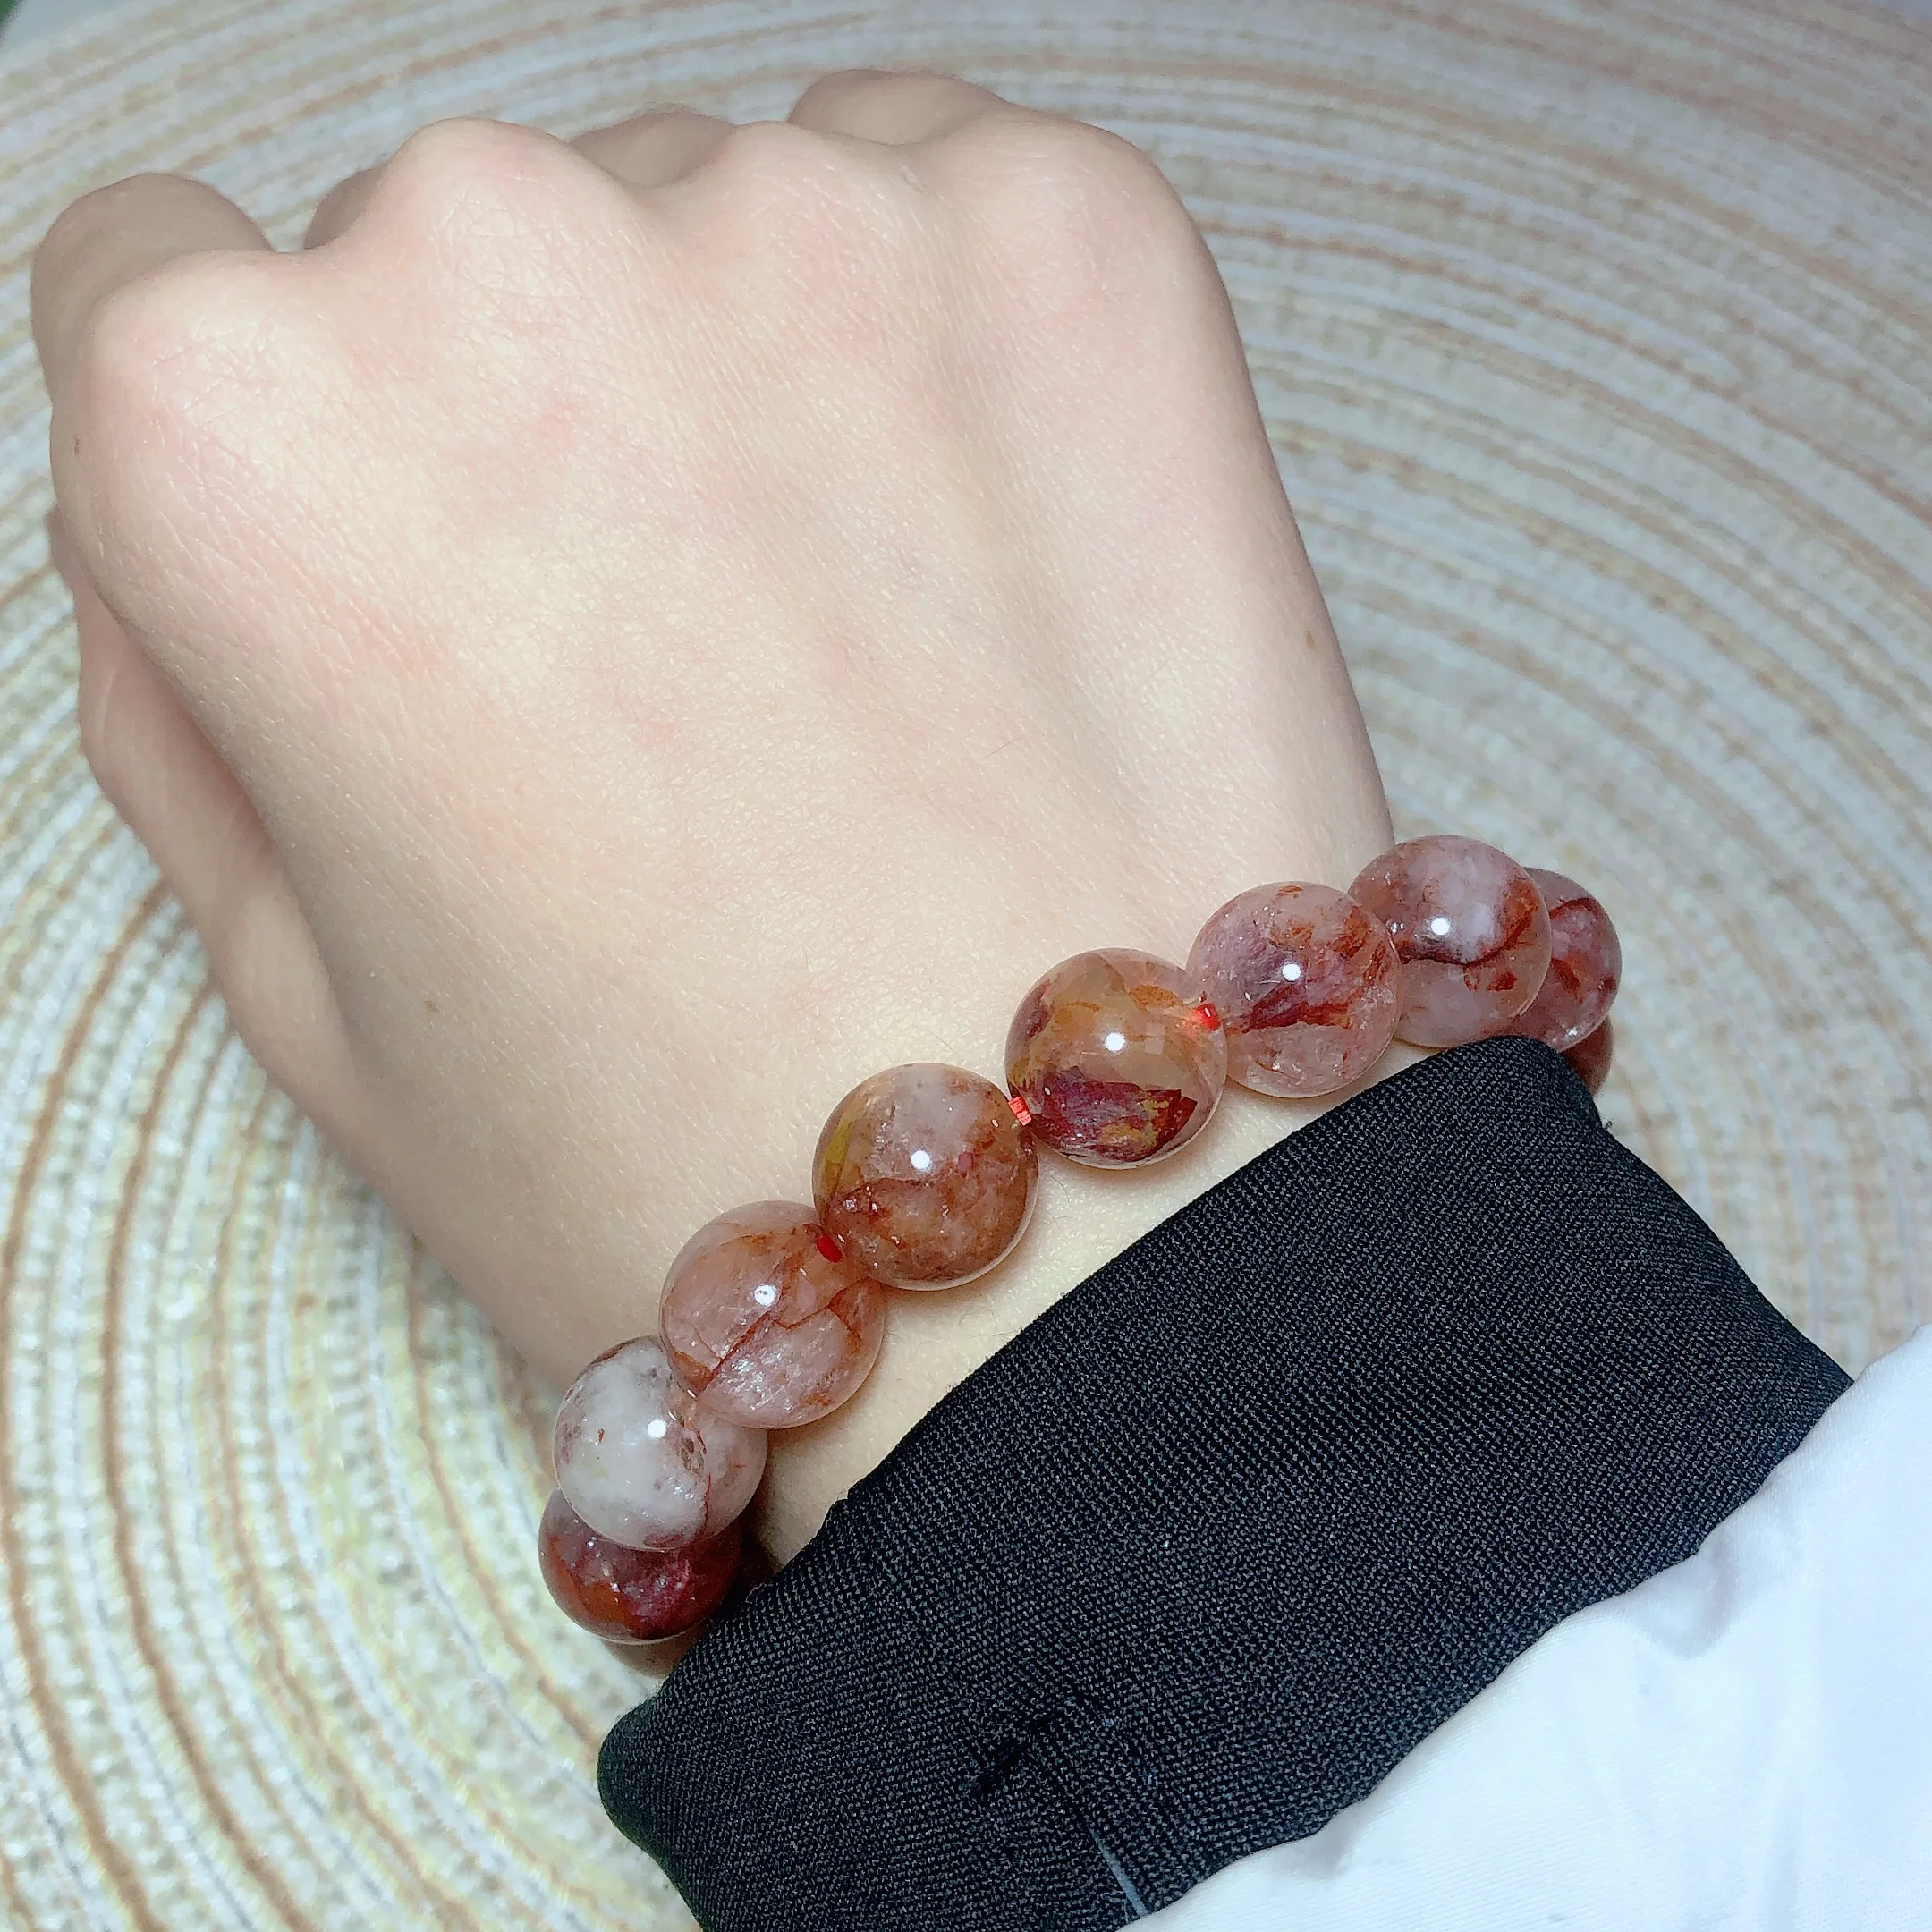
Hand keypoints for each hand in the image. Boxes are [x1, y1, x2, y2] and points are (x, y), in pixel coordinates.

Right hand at [31, 70, 1396, 1564]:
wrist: (1105, 1223)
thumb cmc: (686, 1158)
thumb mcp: (306, 987)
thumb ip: (189, 690)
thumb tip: (194, 514)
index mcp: (248, 432)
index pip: (162, 288)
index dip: (295, 467)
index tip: (427, 579)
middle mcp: (498, 246)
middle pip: (462, 247)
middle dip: (539, 424)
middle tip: (689, 677)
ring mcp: (811, 207)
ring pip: (718, 211)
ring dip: (762, 376)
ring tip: (875, 659)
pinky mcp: (1075, 224)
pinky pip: (945, 203)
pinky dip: (957, 345)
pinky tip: (1004, 576)